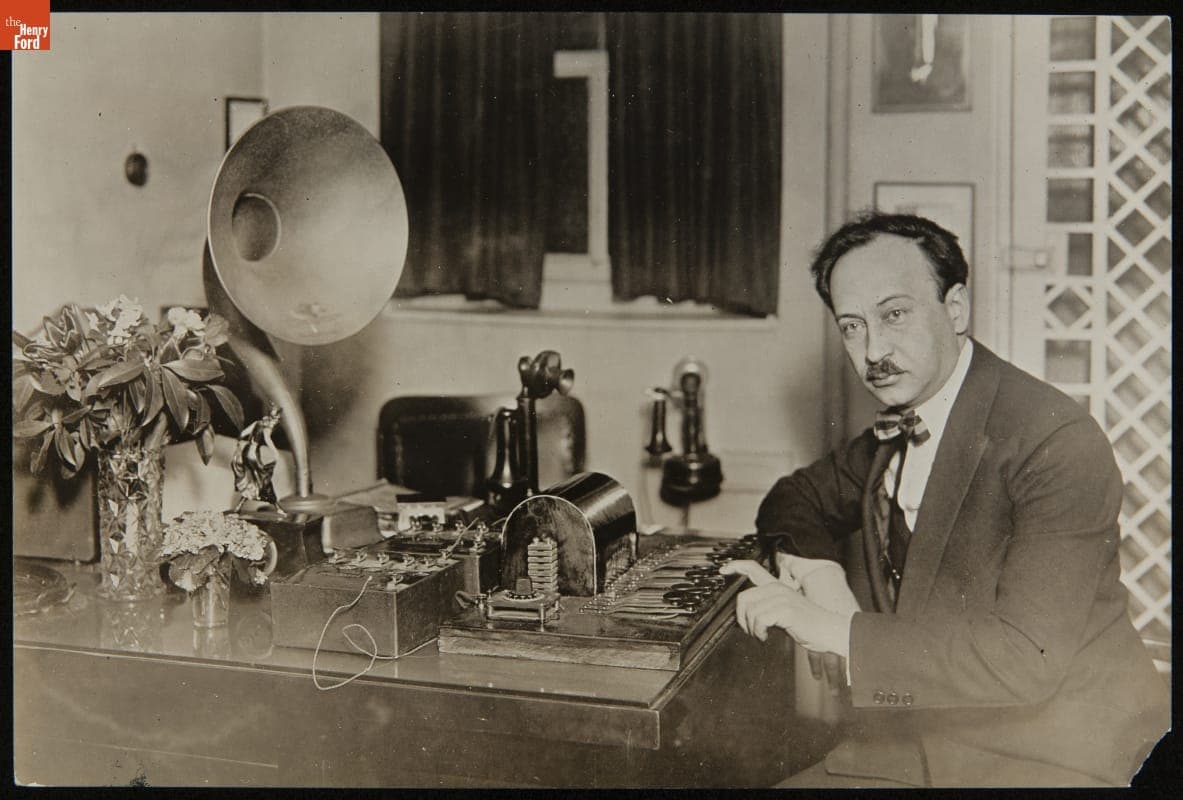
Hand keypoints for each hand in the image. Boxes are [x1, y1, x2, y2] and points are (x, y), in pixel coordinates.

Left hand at [720, 560, 853, 657]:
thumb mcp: (785, 611)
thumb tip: (747, 614)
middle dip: (741, 617)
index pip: (753, 569)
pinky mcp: (785, 609)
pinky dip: (759, 632)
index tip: (723, 570)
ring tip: (761, 634)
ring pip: (750, 611)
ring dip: (752, 628)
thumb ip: (768, 607)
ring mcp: (781, 597)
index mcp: (777, 586)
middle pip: (743, 597)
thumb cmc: (809, 625)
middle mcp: (777, 588)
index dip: (735, 566)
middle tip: (750, 629)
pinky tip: (765, 636)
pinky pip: (759, 620)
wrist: (830, 631)